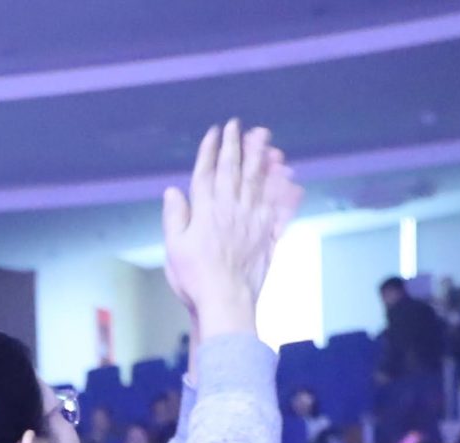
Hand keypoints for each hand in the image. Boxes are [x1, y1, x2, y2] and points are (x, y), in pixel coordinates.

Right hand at [161, 120, 297, 339]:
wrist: (225, 300)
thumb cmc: (195, 278)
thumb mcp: (174, 247)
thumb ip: (175, 216)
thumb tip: (173, 192)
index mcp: (205, 210)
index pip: (206, 171)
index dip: (210, 149)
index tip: (215, 131)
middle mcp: (230, 208)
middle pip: (233, 169)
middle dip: (236, 145)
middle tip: (239, 125)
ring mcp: (251, 220)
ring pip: (256, 180)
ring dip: (259, 157)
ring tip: (263, 138)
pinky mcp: (266, 234)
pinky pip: (276, 205)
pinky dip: (281, 187)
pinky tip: (286, 175)